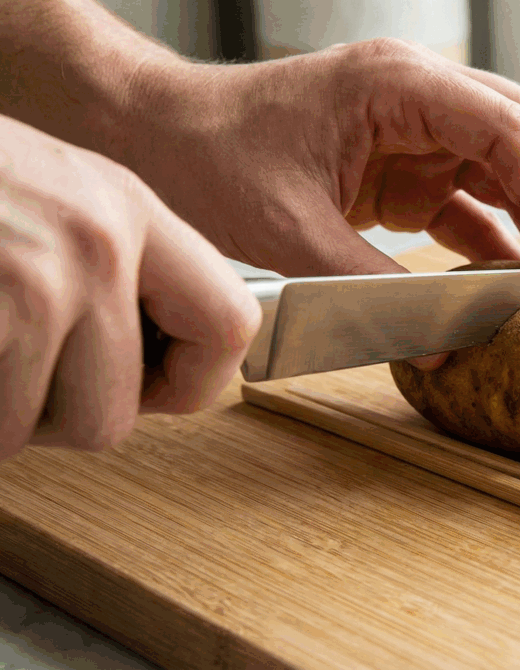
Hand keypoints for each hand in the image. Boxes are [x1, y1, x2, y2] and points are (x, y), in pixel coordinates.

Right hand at [0, 115, 260, 460]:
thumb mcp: (59, 200)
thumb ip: (118, 270)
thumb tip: (170, 371)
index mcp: (128, 211)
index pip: (232, 325)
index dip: (192, 379)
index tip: (150, 385)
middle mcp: (95, 244)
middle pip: (116, 415)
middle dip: (56, 414)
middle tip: (14, 363)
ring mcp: (33, 282)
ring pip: (40, 430)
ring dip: (0, 413)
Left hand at [121, 38, 519, 277]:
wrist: (159, 138)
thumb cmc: (211, 159)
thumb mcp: (292, 234)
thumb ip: (374, 291)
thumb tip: (445, 346)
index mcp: (399, 85)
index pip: (510, 129)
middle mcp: (421, 95)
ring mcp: (417, 129)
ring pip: (511, 167)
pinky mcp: (405, 166)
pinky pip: (470, 200)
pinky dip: (497, 240)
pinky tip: (511, 282)